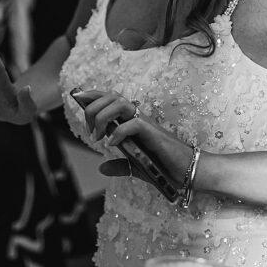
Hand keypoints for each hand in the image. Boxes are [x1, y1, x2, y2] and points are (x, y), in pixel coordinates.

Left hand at [72, 89, 191, 187]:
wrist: (188, 172)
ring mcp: (146, 124)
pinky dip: (118, 133)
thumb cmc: (165, 166)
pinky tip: (112, 145)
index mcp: (134, 120)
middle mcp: (139, 117)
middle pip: (112, 97)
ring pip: (120, 104)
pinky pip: (133, 124)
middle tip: (89, 131)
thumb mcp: (137, 167)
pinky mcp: (153, 134)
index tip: (78, 97)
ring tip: (98, 137)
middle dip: (93, 109)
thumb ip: (120, 165)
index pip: (112, 98)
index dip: (94, 94)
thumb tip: (102, 167)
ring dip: (103, 117)